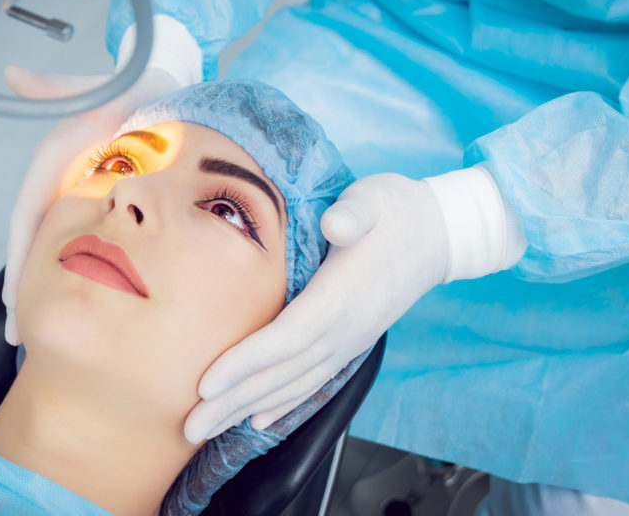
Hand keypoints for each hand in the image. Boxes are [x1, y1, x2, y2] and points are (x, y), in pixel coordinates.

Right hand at [1, 65, 180, 344]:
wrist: (166, 87)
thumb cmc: (137, 86)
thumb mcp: (103, 88)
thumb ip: (61, 88)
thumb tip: (13, 76)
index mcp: (57, 160)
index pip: (29, 218)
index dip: (22, 260)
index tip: (14, 303)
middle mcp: (62, 181)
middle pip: (36, 244)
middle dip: (26, 291)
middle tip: (20, 338)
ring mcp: (79, 194)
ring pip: (57, 250)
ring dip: (44, 290)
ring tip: (33, 335)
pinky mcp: (100, 202)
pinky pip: (84, 244)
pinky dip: (76, 275)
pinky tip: (81, 305)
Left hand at [183, 173, 450, 441]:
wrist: (439, 234)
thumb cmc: (396, 211)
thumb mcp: (375, 199)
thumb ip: (355, 212)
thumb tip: (338, 223)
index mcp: (343, 295)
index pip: (287, 337)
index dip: (246, 362)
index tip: (206, 383)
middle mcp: (346, 329)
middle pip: (282, 373)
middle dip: (233, 400)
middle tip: (190, 427)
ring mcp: (349, 341)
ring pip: (293, 384)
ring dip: (248, 408)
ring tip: (208, 429)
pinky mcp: (350, 342)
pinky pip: (312, 381)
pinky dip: (282, 403)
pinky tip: (258, 419)